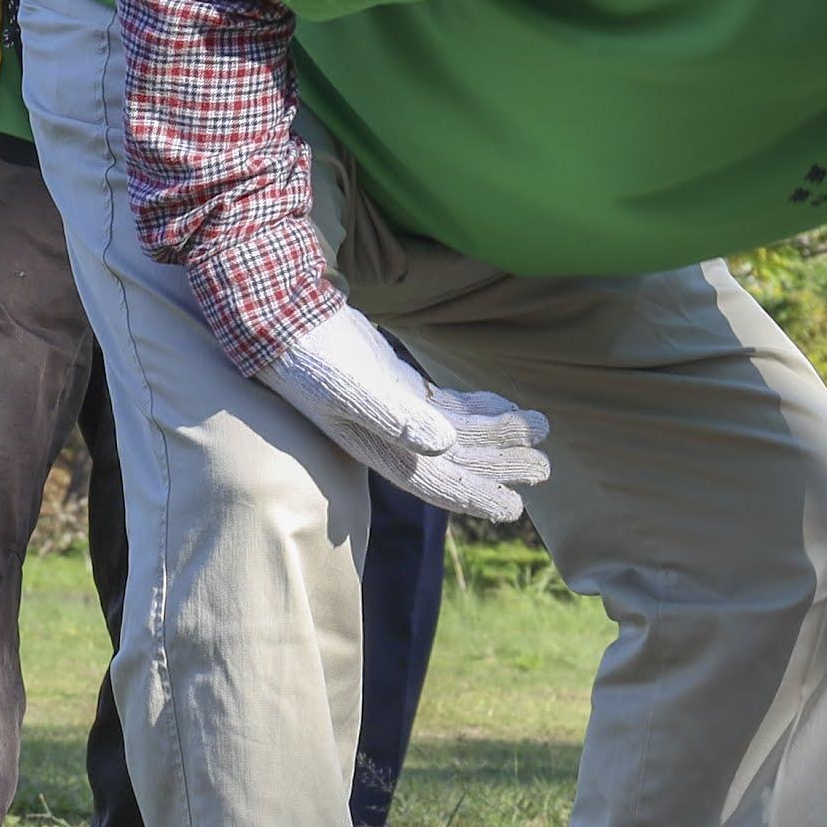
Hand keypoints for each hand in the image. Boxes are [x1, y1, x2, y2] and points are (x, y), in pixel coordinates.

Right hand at [259, 307, 549, 525]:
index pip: (434, 483)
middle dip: (499, 465)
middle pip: (454, 461)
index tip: (514, 508)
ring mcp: (395, 412)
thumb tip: (443, 447)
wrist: (282, 318)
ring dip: (497, 434)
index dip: (474, 497)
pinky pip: (446, 406)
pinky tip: (506, 408)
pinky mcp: (398, 386)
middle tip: (544, 469)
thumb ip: (394, 415)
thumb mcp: (347, 385)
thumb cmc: (308, 356)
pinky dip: (477, 408)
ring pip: (456, 433)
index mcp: (376, 447)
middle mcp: (389, 438)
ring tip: (541, 429)